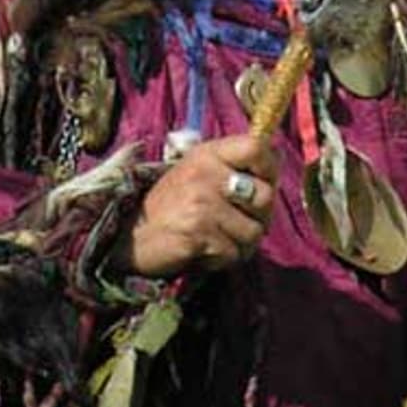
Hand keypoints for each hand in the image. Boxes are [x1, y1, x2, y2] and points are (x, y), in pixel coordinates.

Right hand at [119, 134, 279, 276]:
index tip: (262, 183)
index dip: (269, 168)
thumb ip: (234, 164)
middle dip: (259, 218)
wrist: (129, 237)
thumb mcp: (200, 171)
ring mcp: (201, 203)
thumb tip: (278, 154)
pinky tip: (202, 251)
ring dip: (239, 243)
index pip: (257, 147)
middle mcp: (205, 173)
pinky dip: (222, 259)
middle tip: (237, 223)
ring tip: (215, 238)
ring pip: (254, 232)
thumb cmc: (173, 205)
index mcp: (208, 154)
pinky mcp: (197, 234)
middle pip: (265, 197)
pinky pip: (233, 253)